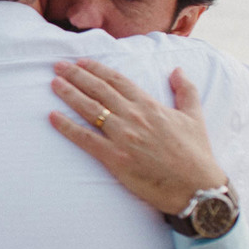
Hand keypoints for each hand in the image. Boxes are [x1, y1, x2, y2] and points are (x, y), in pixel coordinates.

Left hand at [49, 59, 226, 214]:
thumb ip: (186, 91)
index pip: (118, 81)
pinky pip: (85, 139)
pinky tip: (52, 117)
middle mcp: (134, 117)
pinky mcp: (114, 158)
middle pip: (99, 90)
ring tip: (54, 83)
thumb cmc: (195, 153)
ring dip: (69, 94)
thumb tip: (177, 70)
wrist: (195, 186)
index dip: (97, 69)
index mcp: (150, 105)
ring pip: (90, 109)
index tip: (81, 61)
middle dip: (77, 75)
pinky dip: (67, 127)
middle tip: (58, 66)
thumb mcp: (194, 117)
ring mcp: (122, 137)